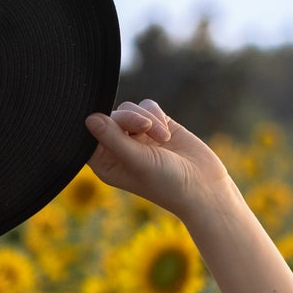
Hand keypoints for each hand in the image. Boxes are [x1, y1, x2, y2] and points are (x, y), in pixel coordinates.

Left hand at [84, 98, 231, 220]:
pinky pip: (147, 106)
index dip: (99, 125)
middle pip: (110, 117)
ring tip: (163, 138)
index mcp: (106, 164)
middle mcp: (118, 149)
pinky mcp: (156, 124)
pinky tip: (168, 133)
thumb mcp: (137, 161)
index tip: (114, 127)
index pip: (89, 136)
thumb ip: (112, 139)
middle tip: (145, 128)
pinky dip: (157, 115)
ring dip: (146, 119)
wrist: (202, 186)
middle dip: (128, 119)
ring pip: (129, 108)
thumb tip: (89, 118)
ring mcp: (137, 136)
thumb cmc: (166, 182)